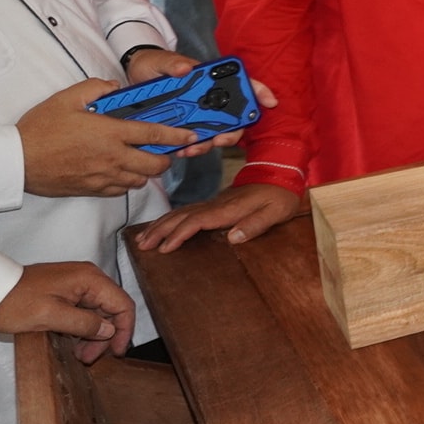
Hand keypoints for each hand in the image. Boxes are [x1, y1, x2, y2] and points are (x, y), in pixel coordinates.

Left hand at [0, 261, 134, 363]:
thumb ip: (84, 323)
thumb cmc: (16, 302)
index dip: (124, 330)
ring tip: (80, 354)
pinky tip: (72, 341)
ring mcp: (76, 284)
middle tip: (89, 358)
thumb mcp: (51, 316)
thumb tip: (109, 331)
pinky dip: (82, 328)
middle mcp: (88, 278)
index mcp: (90, 280)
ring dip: (93, 334)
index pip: (122, 304)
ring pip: (98, 312)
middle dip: (105, 335)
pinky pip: (84, 310)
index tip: (116, 352)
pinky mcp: (66, 291)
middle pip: (111, 309)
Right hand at [19, 80, 197, 196]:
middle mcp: (113, 158)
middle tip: (164, 150)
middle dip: (166, 158)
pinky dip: (128, 182)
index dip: (177, 136)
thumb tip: (115, 88)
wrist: (17, 161)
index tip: (191, 136)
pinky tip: (121, 172)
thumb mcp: (67, 98)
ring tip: (141, 159)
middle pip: (155, 164)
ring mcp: (104, 176)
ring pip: (141, 179)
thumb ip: (96, 88)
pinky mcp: (93, 190)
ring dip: (147, 170)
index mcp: (110, 133)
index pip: (154, 134)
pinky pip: (122, 190)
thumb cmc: (40, 129)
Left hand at [123, 51, 280, 151]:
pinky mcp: (184, 126)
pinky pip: (194, 141)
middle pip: (233, 117)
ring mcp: (198, 114)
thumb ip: (172, 64)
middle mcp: (209, 98)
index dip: (259, 92)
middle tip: (220, 140)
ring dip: (208, 144)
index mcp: (210, 79)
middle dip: (231, 132)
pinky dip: (190, 148)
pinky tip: (180, 151)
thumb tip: (185, 68)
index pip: (242, 84)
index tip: (268, 102)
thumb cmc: (152, 64)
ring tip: (192, 149)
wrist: (133, 77)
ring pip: (215, 133)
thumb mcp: (160, 61)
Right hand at [134, 183, 302, 253]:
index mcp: (229, 208)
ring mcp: (213, 202)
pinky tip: (161, 227)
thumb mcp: (276, 212)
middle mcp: (216, 204)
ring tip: (143, 239)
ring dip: (160, 225)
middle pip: (182, 216)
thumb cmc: (280, 196)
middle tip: (142, 245)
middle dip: (160, 230)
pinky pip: (186, 211)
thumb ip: (256, 224)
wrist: (281, 175)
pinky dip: (170, 219)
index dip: (179, 234)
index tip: (164, 248)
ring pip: (181, 212)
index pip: (197, 221)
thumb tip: (233, 237)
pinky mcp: (214, 203)